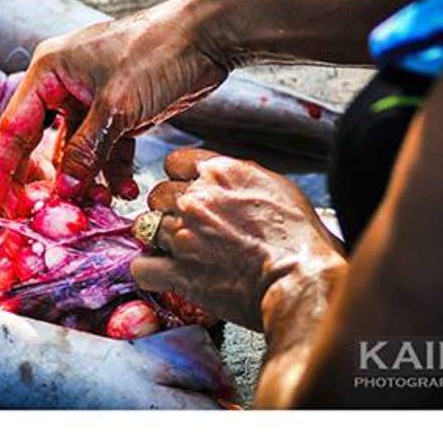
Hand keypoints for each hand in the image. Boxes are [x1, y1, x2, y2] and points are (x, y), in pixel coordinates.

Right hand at [0, 0, 231, 213]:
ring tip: (99, 206)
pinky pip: (104, 149)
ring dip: (85, 181)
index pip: (13, 128)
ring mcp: (92, 98)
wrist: (208, 36)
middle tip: (41, 218)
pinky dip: (112, 171)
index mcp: (50, 71)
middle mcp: (64, 84)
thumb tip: (62, 192)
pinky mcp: (119, 111)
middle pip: (40, 143)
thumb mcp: (117, 107)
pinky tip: (126, 191)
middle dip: (46, 181)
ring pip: (76, 152)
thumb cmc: (158, 52)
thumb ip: (86, 152)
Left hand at [131, 148, 345, 330]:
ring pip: (146, 227)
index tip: (190, 193)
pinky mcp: (178, 272)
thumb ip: (240, 178)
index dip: (182, 179)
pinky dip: (150, 271)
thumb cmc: (300, 237)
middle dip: (170, 210)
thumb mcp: (275, 187)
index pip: (175, 162)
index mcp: (220, 172)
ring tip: (182, 252)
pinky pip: (141, 267)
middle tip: (190, 227)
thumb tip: (226, 180)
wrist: (300, 279)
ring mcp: (183, 235)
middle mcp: (195, 198)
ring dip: (161, 239)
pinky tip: (166, 273)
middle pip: (158, 194)